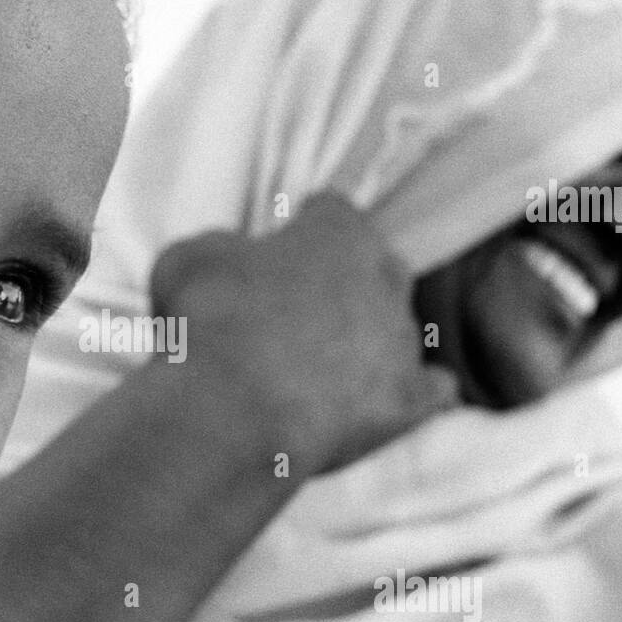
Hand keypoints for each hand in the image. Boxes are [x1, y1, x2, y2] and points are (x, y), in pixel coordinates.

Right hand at [148, 190, 459, 474]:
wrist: (231, 409)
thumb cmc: (206, 321)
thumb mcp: (189, 259)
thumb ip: (222, 251)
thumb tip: (230, 261)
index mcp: (338, 231)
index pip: (331, 212)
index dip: (304, 229)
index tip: (283, 246)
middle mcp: (385, 277)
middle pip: (375, 269)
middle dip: (344, 286)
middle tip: (297, 314)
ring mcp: (402, 341)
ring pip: (397, 331)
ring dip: (367, 344)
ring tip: (321, 372)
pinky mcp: (408, 402)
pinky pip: (432, 392)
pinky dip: (416, 394)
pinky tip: (390, 401)